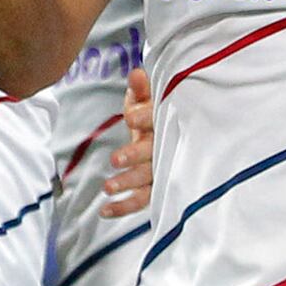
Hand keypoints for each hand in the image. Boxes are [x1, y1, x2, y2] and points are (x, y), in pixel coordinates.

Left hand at [102, 66, 154, 215]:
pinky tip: (104, 211)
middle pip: (153, 153)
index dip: (145, 117)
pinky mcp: (156, 187)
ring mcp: (163, 169)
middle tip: (116, 159)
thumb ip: (142, 89)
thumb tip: (136, 74)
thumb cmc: (159, 115)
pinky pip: (143, 199)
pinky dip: (124, 206)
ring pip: (149, 179)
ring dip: (129, 183)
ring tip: (108, 187)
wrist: (181, 134)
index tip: (130, 118)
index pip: (157, 118)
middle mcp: (167, 148)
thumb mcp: (150, 99)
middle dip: (135, 155)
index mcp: (166, 123)